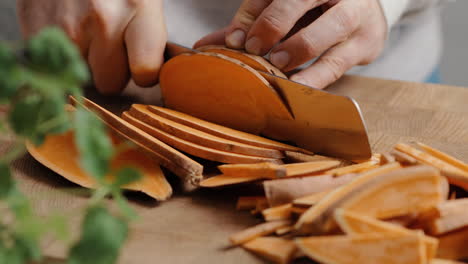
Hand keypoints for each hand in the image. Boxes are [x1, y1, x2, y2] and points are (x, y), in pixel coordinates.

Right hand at [17, 0, 166, 93]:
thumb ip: (149, 34)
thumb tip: (150, 72)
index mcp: (139, 6)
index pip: (146, 71)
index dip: (144, 71)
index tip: (140, 64)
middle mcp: (103, 18)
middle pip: (110, 82)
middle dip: (111, 69)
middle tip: (109, 44)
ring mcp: (67, 26)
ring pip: (81, 75)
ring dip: (84, 59)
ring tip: (86, 28)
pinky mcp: (38, 27)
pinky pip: (55, 62)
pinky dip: (61, 50)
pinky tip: (67, 24)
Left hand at [196, 0, 386, 88]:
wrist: (364, 12)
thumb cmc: (313, 11)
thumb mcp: (283, 10)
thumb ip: (248, 23)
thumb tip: (204, 45)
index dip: (254, 14)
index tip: (237, 41)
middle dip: (275, 23)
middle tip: (254, 49)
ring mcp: (357, 15)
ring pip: (330, 29)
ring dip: (298, 48)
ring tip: (276, 65)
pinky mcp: (367, 44)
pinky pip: (337, 64)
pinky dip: (313, 78)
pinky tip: (294, 87)